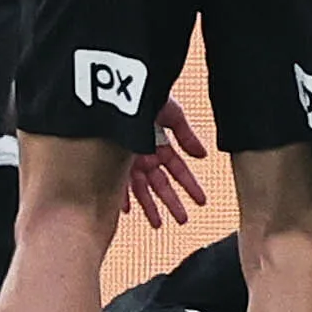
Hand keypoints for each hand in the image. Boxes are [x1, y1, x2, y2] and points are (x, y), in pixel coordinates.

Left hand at [126, 94, 209, 226]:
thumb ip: (187, 135)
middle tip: (184, 220)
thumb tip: (203, 155)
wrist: (115, 87)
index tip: (201, 201)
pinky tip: (128, 211)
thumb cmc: (143, 97)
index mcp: (160, 145)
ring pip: (141, 190)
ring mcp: (127, 160)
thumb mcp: (172, 114)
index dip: (190, 186)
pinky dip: (123, 199)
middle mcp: (145, 155)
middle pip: (161, 184)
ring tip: (158, 225)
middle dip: (173, 202)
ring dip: (150, 207)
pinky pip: (117, 185)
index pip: (179, 170)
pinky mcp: (109, 162)